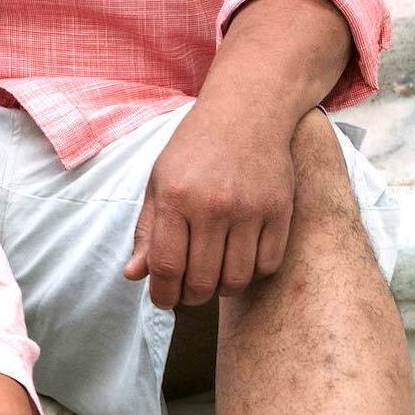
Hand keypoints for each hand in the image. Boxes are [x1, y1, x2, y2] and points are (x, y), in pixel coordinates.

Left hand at [123, 102, 294, 308]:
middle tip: (188, 292)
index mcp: (175, 196)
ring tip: (213, 278)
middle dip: (191, 296)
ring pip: (235, 279)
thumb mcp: (160, 180)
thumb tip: (133, 275)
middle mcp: (212, 205)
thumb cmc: (196, 148)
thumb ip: (147, 230)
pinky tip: (240, 260)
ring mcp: (249, 210)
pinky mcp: (280, 211)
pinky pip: (267, 265)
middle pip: (202, 280)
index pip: (166, 265)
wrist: (247, 112)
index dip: (163, 293)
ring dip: (221, 289)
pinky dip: (252, 273)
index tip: (163, 301)